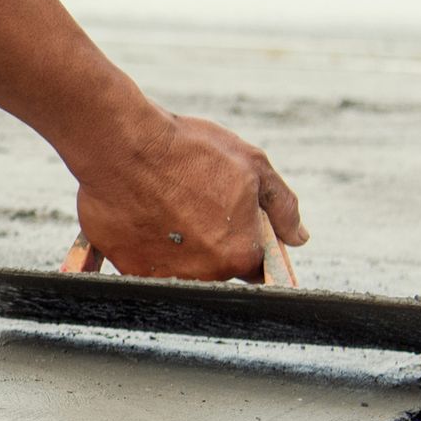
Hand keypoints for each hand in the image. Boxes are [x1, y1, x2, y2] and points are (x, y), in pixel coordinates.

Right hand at [74, 113, 307, 280]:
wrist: (121, 145)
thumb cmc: (188, 150)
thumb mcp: (252, 166)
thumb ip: (282, 207)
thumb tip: (299, 236)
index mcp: (239, 254)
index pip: (255, 266)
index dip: (247, 242)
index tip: (233, 223)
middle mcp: (203, 274)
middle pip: (216, 268)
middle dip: (211, 241)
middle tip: (192, 202)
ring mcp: (161, 275)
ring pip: (179, 268)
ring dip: (177, 245)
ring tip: (164, 204)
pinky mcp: (126, 268)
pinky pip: (143, 263)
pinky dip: (144, 244)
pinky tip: (141, 211)